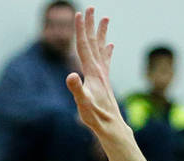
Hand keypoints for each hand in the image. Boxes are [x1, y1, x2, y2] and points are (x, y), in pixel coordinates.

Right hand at [65, 8, 124, 133]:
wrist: (112, 127)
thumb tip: (71, 75)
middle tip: (91, 7)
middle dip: (91, 24)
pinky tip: (110, 45)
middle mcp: (100, 70)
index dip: (81, 30)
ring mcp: (103, 75)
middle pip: (93, 42)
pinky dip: (107, 50)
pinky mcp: (105, 81)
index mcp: (93, 72)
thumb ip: (77, 89)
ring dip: (101, 33)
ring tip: (105, 18)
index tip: (80, 14)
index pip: (85, 46)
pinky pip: (105, 61)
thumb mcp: (83, 104)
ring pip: (101, 48)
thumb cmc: (96, 117)